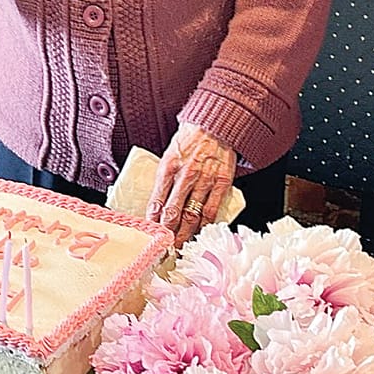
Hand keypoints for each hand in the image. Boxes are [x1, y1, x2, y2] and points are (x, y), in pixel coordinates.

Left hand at [146, 122, 236, 248]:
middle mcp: (186, 175)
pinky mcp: (222, 183)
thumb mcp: (169, 156)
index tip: (151, 235)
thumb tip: (155, 207)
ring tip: (180, 246)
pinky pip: (212, 210)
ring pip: (193, 215)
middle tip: (165, 248)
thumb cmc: (189, 140)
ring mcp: (205, 180)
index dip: (153, 222)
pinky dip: (205, 225)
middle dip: (168, 234)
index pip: (157, 201)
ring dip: (185, 234)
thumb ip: (164, 180)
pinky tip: (200, 233)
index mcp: (169, 167)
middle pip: (174, 212)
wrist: (214, 125)